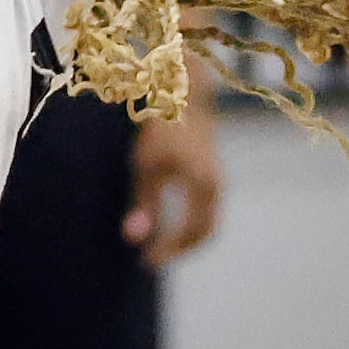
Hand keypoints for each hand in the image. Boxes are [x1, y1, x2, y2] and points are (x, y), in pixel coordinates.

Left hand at [123, 93, 222, 268]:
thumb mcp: (145, 165)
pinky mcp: (208, 165)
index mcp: (204, 186)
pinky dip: (187, 217)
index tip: (148, 261)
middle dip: (181, 247)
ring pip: (206, 216)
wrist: (178, 87)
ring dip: (184, 233)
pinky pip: (203, 203)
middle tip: (154, 258)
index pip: (194, 232)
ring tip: (157, 241)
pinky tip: (164, 218)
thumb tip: (132, 241)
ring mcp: (215, 173)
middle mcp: (216, 183)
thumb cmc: (158, 124)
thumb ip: (143, 203)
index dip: (172, 250)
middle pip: (205, 229)